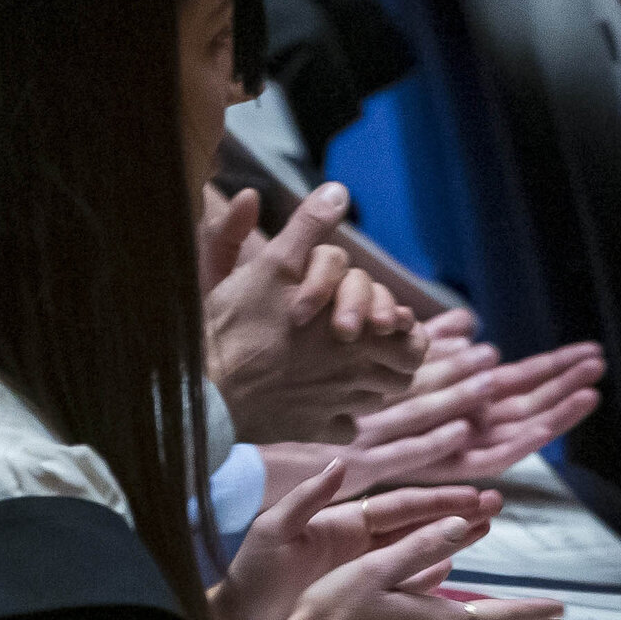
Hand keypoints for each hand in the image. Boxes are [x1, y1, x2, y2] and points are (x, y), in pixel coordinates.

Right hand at [205, 183, 422, 445]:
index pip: (413, 337)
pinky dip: (342, 417)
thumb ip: (310, 228)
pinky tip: (323, 403)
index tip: (384, 319)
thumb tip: (339, 190)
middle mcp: (357, 374)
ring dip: (371, 384)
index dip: (403, 325)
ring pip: (375, 399)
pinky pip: (345, 428)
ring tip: (348, 367)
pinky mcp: (312, 429)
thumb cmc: (239, 326)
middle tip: (372, 341)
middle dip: (394, 356)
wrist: (207, 388)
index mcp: (361, 334)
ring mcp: (336, 406)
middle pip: (402, 373)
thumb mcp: (274, 264)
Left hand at [212, 454, 500, 619]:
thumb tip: (337, 462)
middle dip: (455, 515)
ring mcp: (362, 575)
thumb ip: (306, 497)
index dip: (435, 499)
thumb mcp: (273, 531)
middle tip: (495, 507)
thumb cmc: (251, 578)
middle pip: (417, 526)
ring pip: (417, 554)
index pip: (399, 506)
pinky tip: (452, 576)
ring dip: (451, 541)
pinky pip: (403, 588)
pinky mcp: (361, 603)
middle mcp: (358, 545)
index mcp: (342, 523)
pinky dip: (428, 581)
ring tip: (485, 531)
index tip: (471, 495)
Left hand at [323, 333, 604, 492]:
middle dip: (553, 392)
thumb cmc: (318, 384)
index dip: (546, 378)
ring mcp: (406, 451)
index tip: (585, 358)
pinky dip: (436, 442)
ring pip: (476, 441)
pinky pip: (407, 457)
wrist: (257, 412)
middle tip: (596, 368)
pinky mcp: (363, 464)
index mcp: (440, 410)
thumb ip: (428, 343)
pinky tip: (465, 423)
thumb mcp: (384, 351)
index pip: (506, 396)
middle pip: (507, 417)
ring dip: (522, 420)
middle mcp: (433, 435)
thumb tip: (473, 325)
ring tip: (568, 397)